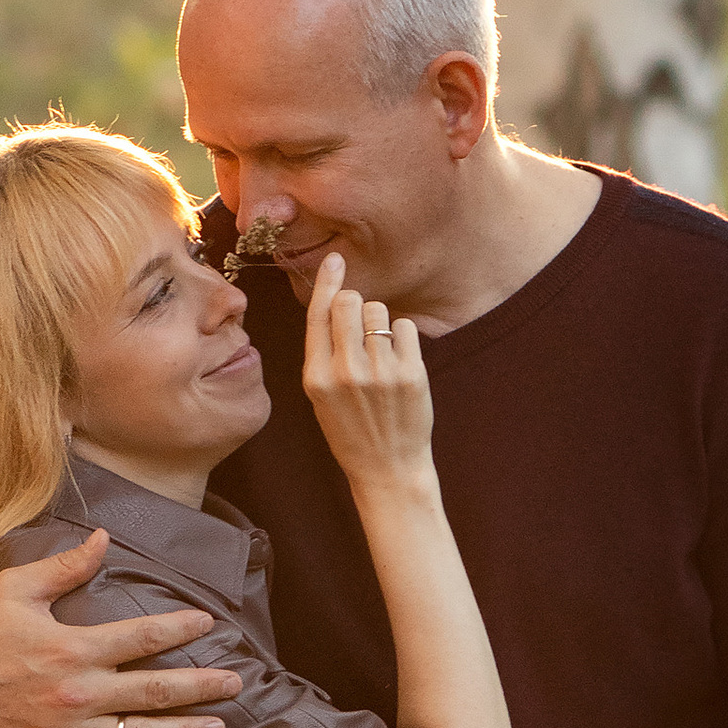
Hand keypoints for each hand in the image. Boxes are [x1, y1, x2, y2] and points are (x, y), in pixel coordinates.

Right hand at [0, 529, 241, 727]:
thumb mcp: (16, 588)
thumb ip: (66, 566)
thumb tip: (106, 538)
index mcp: (73, 647)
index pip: (142, 637)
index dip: (180, 628)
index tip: (207, 622)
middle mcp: (79, 693)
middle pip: (155, 691)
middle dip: (202, 686)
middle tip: (236, 682)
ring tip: (218, 726)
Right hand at [301, 257, 435, 498]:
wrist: (387, 469)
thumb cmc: (351, 430)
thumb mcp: (320, 395)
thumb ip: (323, 352)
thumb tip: (334, 299)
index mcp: (316, 376)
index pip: (318, 314)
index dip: (327, 282)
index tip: (335, 259)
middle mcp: (345, 371)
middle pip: (350, 303)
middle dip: (355, 305)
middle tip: (361, 327)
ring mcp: (380, 372)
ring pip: (379, 311)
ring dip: (380, 322)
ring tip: (381, 353)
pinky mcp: (411, 374)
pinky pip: (405, 327)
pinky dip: (403, 336)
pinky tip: (399, 360)